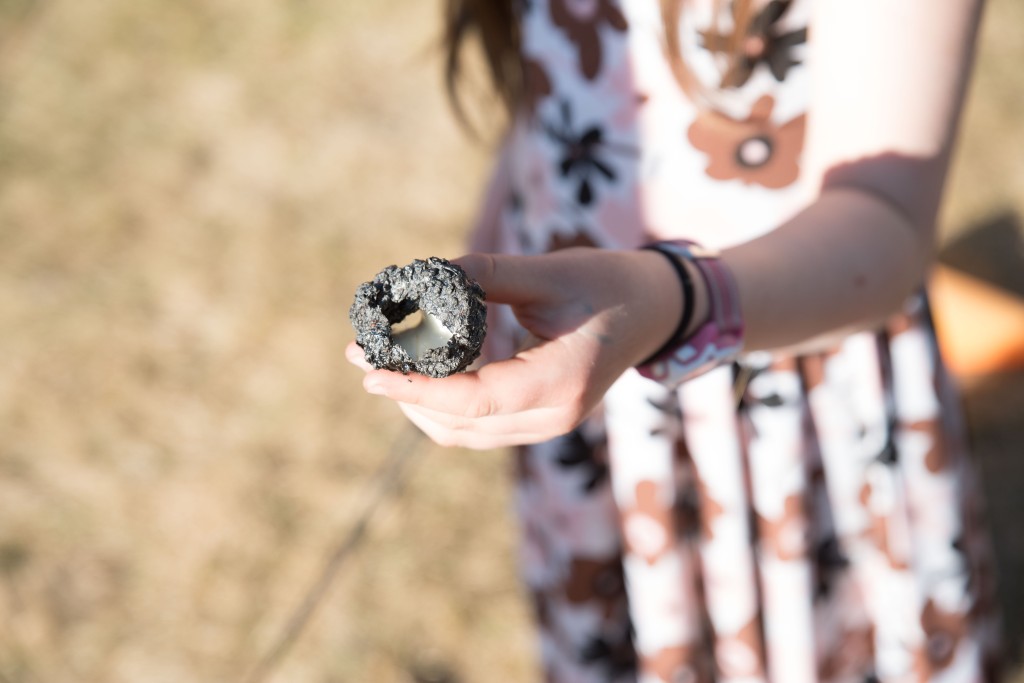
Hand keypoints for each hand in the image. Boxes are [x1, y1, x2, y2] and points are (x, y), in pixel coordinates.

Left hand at [346, 248, 682, 449]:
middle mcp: (554, 417)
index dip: (415, 388)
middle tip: (361, 355)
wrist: (654, 311)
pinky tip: (421, 370)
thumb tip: (417, 278)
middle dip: (404, 395)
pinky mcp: (541, 420)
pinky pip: (479, 425)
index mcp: (560, 382)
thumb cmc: (610, 284)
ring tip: (382, 363)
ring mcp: (549, 425)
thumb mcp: (550, 271)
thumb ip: (484, 274)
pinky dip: (443, 404)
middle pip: (459, 426)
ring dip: (419, 405)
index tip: (369, 371)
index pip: (472, 400)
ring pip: (464, 433)